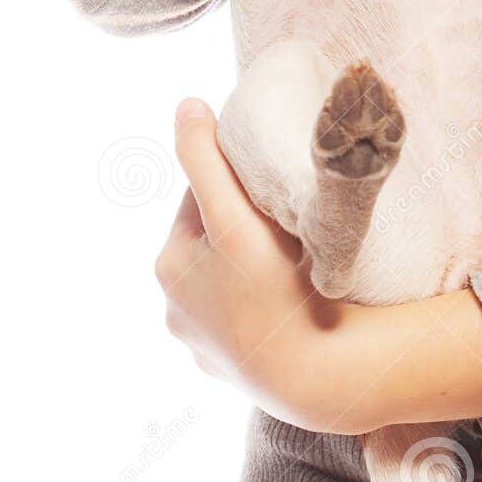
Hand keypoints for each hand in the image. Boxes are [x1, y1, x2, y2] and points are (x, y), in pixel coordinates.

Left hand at [154, 97, 382, 434]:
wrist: (312, 376)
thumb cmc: (274, 292)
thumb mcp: (235, 218)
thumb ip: (207, 161)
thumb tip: (185, 105)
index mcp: (169, 265)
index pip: (201, 199)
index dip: (236, 183)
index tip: (271, 181)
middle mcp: (174, 308)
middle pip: (214, 240)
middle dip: (243, 224)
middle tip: (288, 217)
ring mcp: (201, 343)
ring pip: (228, 280)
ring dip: (251, 264)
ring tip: (292, 257)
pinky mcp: (230, 368)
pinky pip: (244, 318)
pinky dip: (261, 304)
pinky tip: (288, 299)